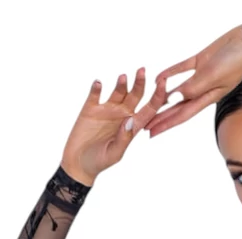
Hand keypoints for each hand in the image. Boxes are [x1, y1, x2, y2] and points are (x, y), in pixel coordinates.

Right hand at [60, 69, 170, 183]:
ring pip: (118, 91)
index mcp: (132, 127)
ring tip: (123, 77)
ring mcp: (106, 110)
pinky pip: (95, 93)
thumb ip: (124, 138)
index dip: (158, 96)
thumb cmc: (99, 162)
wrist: (78, 164)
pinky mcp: (90, 109)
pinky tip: (99, 84)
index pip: (149, 109)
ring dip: (122, 84)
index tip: (163, 83)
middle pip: (135, 95)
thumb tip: (130, 120)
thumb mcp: (114, 153)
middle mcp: (122, 115)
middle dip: (140, 83)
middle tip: (142, 71)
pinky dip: (97, 87)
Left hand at [146, 25, 241, 137]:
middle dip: (161, 118)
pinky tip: (160, 78)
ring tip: (151, 106)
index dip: (166, 124)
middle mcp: (202, 90)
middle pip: (177, 107)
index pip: (181, 115)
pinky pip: (181, 70)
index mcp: (206, 98)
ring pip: (177, 91)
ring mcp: (201, 76)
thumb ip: (192, 88)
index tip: (152, 133)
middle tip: (145, 125)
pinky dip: (169, 74)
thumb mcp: (213, 77)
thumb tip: (173, 98)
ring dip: (163, 98)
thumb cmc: (235, 62)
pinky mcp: (201, 61)